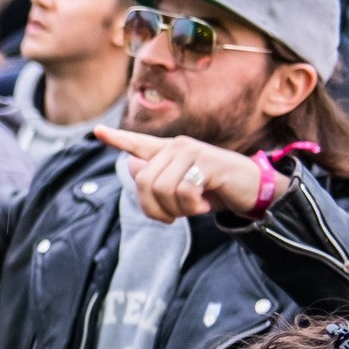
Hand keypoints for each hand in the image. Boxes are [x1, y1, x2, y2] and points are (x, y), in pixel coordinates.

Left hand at [93, 127, 261, 222]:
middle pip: (143, 182)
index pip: (138, 144)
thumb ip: (157, 180)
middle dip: (154, 208)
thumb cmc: (214, 191)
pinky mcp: (207, 161)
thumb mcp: (182, 190)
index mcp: (168, 152)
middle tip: (173, 217)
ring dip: (177, 210)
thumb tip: (132, 166)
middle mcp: (177, 146)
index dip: (117, 139)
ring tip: (194, 208)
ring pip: (162, 189)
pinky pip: (183, 191)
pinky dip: (192, 207)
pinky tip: (204, 205)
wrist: (251, 191)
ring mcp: (192, 151)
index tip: (97, 131)